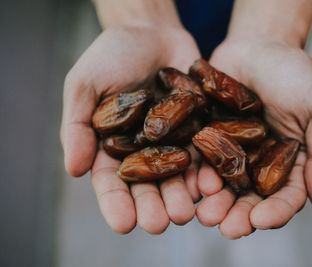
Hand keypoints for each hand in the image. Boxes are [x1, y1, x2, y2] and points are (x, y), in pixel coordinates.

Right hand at [60, 24, 201, 233]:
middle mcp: (143, 150)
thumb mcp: (85, 83)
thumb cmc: (112, 55)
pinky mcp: (198, 129)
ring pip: (178, 176)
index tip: (123, 223)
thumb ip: (78, 125)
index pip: (111, 182)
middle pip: (148, 186)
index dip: (116, 203)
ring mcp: (173, 141)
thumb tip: (74, 170)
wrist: (152, 32)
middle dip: (153, 206)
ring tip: (186, 213)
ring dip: (181, 196)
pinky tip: (210, 185)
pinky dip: (207, 170)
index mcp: (112, 146)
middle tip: (158, 224)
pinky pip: (204, 153)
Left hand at [196, 39, 311, 238]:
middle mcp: (261, 164)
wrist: (257, 46)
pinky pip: (201, 161)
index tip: (261, 221)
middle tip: (226, 228)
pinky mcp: (208, 140)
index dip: (276, 212)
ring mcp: (233, 154)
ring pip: (224, 186)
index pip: (287, 196)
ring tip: (203, 213)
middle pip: (251, 199)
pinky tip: (190, 184)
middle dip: (239, 215)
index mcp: (291, 163)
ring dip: (215, 202)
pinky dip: (195, 175)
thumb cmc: (293, 74)